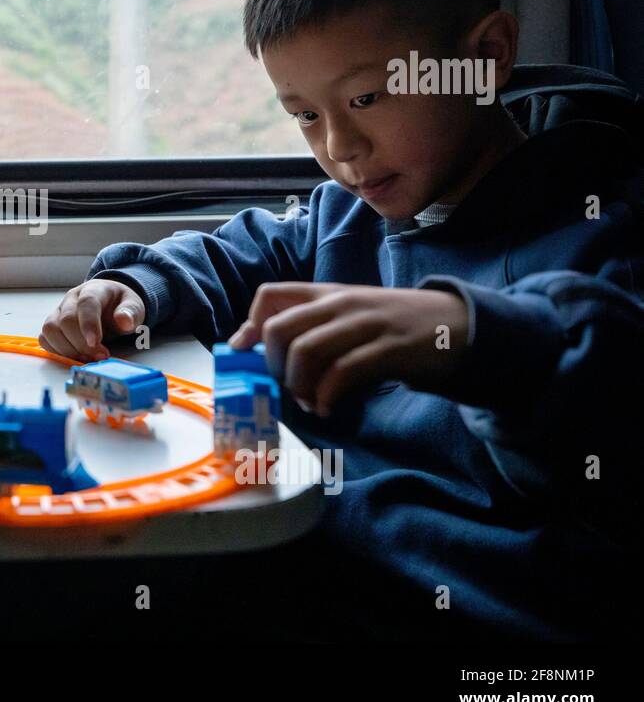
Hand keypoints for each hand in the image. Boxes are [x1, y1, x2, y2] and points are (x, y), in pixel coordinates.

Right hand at [39, 279, 146, 360]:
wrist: (110, 304)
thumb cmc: (120, 306)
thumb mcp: (134, 306)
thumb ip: (131, 312)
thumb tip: (124, 321)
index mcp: (93, 290)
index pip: (86, 303)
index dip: (89, 324)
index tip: (96, 344)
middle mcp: (72, 299)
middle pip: (66, 320)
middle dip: (81, 344)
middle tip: (99, 356)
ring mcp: (59, 311)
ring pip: (50, 329)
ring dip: (67, 349)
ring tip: (86, 358)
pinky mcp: (53, 325)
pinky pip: (45, 338)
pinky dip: (57, 351)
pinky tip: (75, 356)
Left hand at [227, 282, 469, 415]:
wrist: (454, 324)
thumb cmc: (391, 325)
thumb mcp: (347, 316)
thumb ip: (309, 326)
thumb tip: (258, 346)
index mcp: (325, 293)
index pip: (270, 295)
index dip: (249, 326)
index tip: (246, 353)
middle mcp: (340, 304)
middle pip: (280, 329)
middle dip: (273, 366)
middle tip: (285, 385)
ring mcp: (364, 324)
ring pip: (306, 351)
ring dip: (298, 386)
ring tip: (307, 402)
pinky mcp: (387, 349)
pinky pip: (342, 372)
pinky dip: (326, 396)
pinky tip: (326, 407)